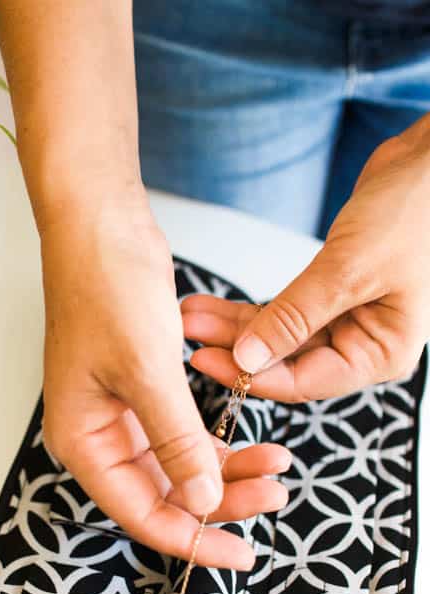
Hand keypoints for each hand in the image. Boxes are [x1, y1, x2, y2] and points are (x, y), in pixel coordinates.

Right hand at [39, 198, 290, 569]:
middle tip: (275, 494)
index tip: (241, 552)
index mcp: (84, 441)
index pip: (141, 513)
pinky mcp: (142, 391)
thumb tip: (202, 502)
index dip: (192, 539)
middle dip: (221, 500)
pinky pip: (183, 434)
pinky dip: (217, 441)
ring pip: (179, 466)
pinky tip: (253, 443)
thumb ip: (176, 442)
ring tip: (278, 465)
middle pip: (163, 494)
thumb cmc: (105, 289)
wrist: (99, 225)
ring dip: (226, 471)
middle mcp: (99, 436)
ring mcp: (120, 415)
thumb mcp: (147, 370)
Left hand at [184, 113, 429, 401]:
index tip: (206, 363)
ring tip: (190, 317)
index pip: (305, 381)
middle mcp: (364, 344)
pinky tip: (213, 306)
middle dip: (235, 349)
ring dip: (235, 328)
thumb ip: (294, 317)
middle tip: (186, 336)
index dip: (252, 375)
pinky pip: (284, 313)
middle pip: (287, 362)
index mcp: (380, 354)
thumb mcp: (348, 270)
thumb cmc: (416, 212)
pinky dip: (250, 310)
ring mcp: (348, 321)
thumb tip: (247, 358)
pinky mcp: (331, 295)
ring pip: (280, 338)